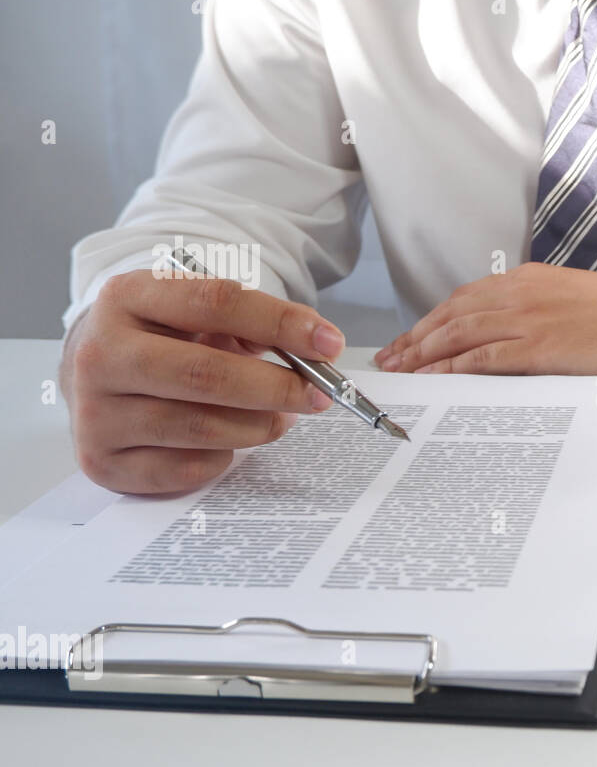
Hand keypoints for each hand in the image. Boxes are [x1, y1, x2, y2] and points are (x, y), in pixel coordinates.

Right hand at [61, 269, 344, 493]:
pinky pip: (183, 469)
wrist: (95, 370)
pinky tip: (229, 443)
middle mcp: (101, 353)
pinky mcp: (101, 460)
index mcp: (127, 297)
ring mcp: (95, 411)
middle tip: (318, 395)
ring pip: (199, 428)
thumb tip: (318, 349)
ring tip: (280, 418)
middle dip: (277, 388)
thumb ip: (254, 324)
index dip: (280, 324)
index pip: (215, 303)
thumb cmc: (163, 338)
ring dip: (257, 427)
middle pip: (206, 374)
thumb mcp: (197, 312)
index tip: (330, 343)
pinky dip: (221, 458)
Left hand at [373, 262, 596, 376]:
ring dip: (424, 354)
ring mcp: (530, 318)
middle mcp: (522, 292)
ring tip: (402, 373)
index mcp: (529, 279)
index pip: (464, 299)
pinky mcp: (540, 345)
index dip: (431, 321)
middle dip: (415, 338)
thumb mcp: (573, 303)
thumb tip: (510, 339)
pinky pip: (482, 357)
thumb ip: (537, 314)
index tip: (410, 340)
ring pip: (459, 333)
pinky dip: (452, 368)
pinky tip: (434, 379)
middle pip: (452, 314)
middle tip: (391, 360)